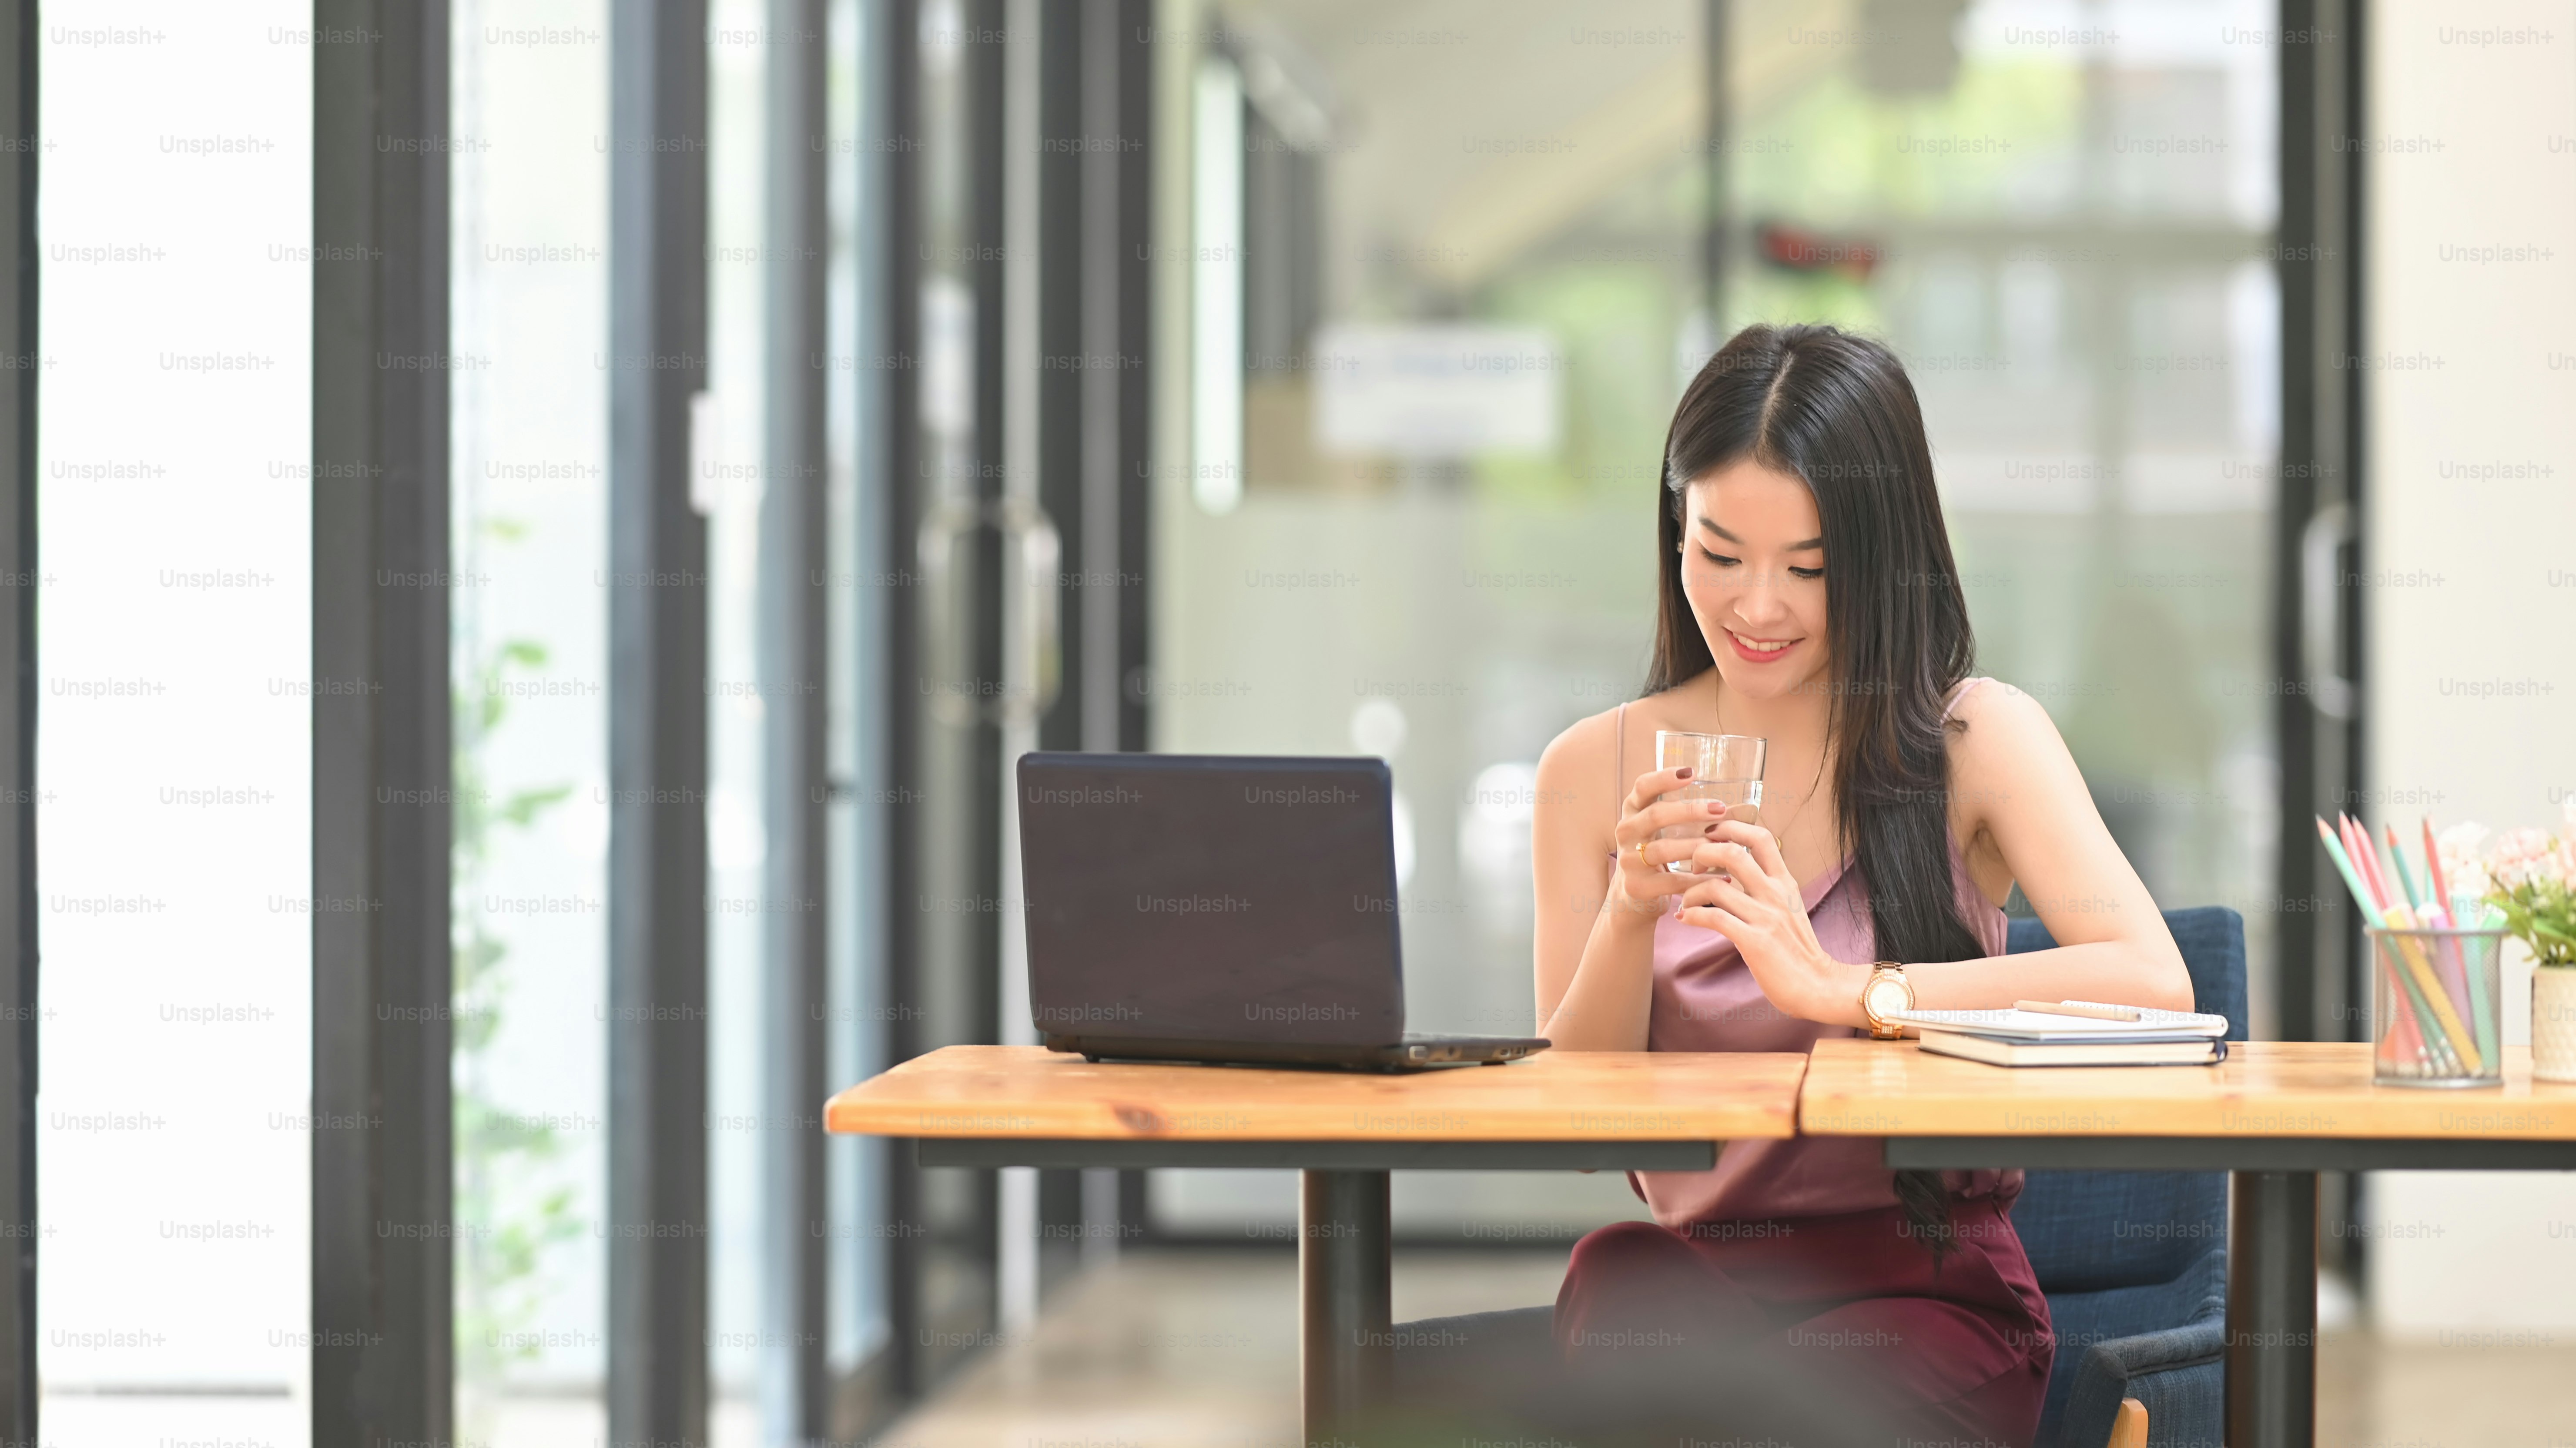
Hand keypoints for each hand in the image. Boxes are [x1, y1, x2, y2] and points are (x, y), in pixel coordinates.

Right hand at [1607, 764, 1727, 921]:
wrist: (1631, 897)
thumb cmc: (1657, 855)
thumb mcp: (1660, 830)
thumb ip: (1685, 817)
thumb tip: (1738, 808)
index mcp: (1633, 811)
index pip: (1643, 787)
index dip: (1664, 778)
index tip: (1691, 772)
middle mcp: (1626, 831)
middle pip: (1655, 815)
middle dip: (1689, 811)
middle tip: (1720, 809)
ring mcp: (1628, 860)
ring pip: (1663, 849)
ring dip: (1696, 846)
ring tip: (1724, 846)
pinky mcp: (1637, 887)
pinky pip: (1671, 881)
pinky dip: (1698, 879)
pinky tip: (1722, 877)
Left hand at [1675, 820, 1865, 1024]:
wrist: (1817, 985)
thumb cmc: (1797, 949)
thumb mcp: (1788, 907)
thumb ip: (1768, 887)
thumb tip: (1737, 871)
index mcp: (1784, 882)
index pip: (1760, 837)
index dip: (1730, 828)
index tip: (1710, 834)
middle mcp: (1775, 893)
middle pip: (1731, 852)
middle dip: (1702, 853)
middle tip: (1693, 868)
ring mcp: (1765, 917)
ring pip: (1714, 886)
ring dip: (1690, 892)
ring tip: (1686, 902)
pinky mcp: (1754, 941)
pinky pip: (1713, 917)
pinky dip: (1692, 915)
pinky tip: (1686, 919)